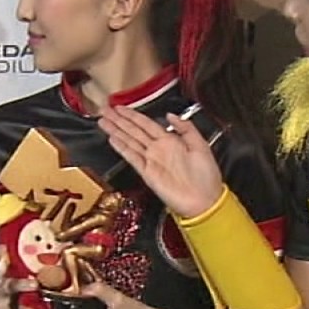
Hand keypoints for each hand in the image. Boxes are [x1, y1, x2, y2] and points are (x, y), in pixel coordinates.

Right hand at [98, 105, 225, 219]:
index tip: (120, 108)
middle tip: (104, 110)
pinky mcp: (147, 173)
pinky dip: (122, 148)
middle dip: (119, 120)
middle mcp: (158, 150)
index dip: (133, 115)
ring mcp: (151, 161)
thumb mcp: (201, 145)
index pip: (147, 124)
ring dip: (116, 131)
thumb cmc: (206, 177)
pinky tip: (113, 139)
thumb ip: (186, 128)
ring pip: (130, 141)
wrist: (204, 201)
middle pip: (134, 131)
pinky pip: (132, 157)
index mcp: (171, 142)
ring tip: (103, 121)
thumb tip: (171, 115)